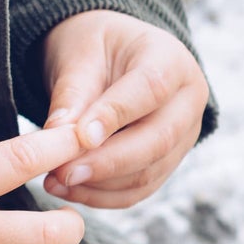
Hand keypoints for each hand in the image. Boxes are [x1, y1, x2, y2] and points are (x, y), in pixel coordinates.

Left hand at [40, 10, 207, 208]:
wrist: (109, 57)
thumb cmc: (94, 48)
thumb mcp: (79, 55)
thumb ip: (73, 93)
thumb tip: (58, 136)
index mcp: (171, 59)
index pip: (151, 89)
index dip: (115, 116)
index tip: (80, 137)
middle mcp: (188, 100)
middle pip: (158, 140)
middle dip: (107, 162)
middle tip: (62, 172)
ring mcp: (184, 135)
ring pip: (149, 172)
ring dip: (100, 184)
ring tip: (55, 181)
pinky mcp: (168, 162)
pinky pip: (140, 189)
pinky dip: (104, 196)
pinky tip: (70, 190)